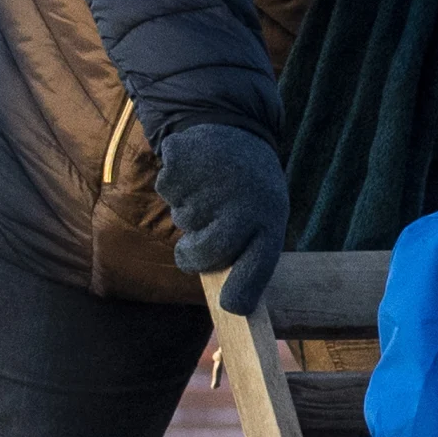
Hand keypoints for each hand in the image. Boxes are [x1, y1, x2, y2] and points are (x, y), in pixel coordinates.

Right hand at [153, 121, 287, 315]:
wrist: (236, 130)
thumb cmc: (248, 190)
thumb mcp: (261, 216)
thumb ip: (244, 252)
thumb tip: (230, 305)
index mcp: (269, 221)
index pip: (258, 265)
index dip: (243, 290)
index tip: (231, 306)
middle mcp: (245, 203)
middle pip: (204, 254)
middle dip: (192, 257)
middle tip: (194, 246)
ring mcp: (216, 181)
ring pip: (183, 220)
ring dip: (188, 210)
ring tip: (210, 189)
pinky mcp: (188, 160)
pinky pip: (167, 190)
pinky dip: (174, 185)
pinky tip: (196, 173)